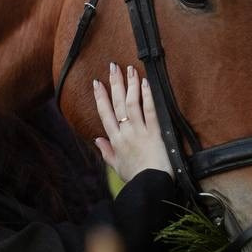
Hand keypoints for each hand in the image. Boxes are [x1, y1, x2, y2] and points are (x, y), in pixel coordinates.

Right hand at [93, 62, 171, 181]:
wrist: (151, 185)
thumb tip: (97, 140)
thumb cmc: (135, 178)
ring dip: (130, 85)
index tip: (97, 82)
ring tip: (130, 69)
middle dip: (115, 83)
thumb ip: (106, 152)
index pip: (105, 113)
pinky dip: (147, 96)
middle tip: (113, 66)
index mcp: (115, 140)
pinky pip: (150, 111)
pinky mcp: (154, 133)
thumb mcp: (116, 167)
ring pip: (132, 103)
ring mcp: (139, 131)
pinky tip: (146, 83)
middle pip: (118, 104)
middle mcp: (125, 132)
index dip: (100, 97)